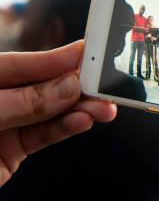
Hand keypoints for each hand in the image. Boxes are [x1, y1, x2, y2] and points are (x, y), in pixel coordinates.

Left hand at [0, 41, 116, 185]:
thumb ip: (23, 102)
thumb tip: (65, 87)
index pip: (23, 63)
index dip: (57, 57)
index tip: (89, 50)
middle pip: (42, 87)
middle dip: (75, 86)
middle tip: (106, 85)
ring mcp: (5, 124)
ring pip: (49, 112)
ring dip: (79, 110)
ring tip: (104, 109)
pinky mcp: (12, 150)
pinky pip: (44, 135)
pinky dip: (65, 129)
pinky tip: (83, 122)